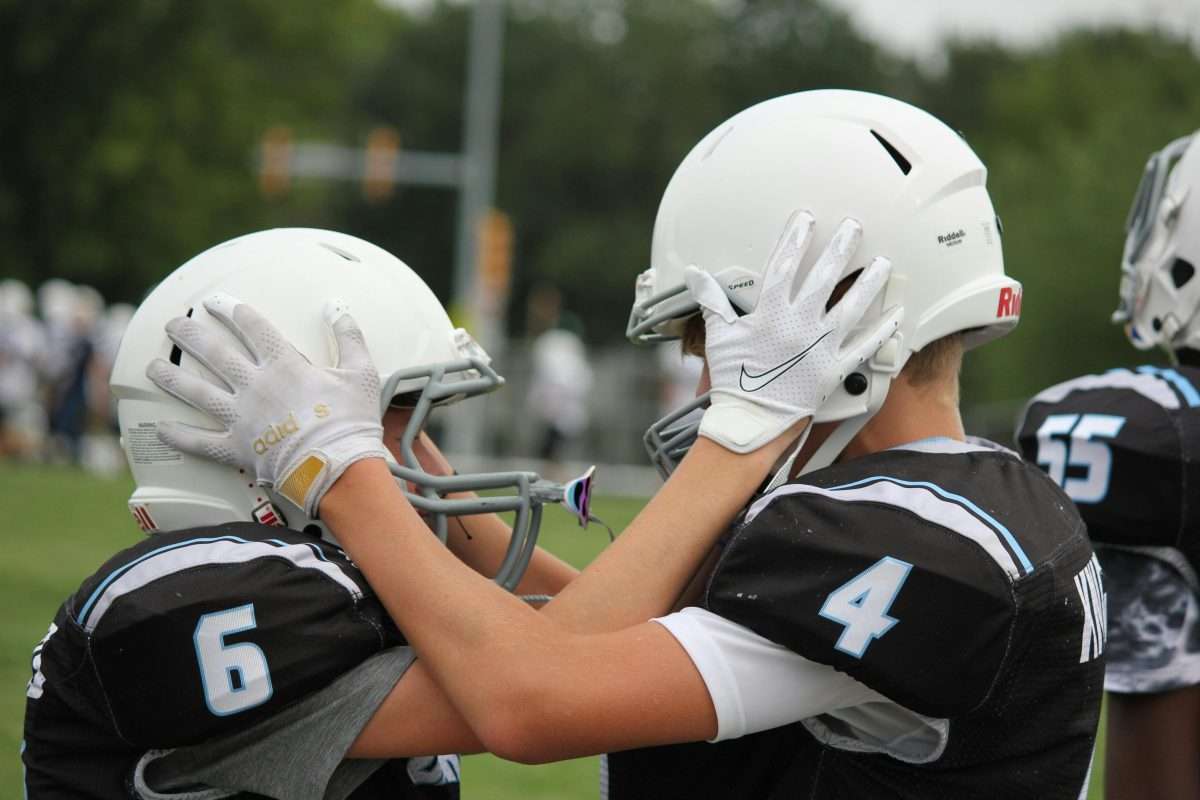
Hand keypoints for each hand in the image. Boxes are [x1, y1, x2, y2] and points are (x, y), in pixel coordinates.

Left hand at [146, 294, 388, 516]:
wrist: (338, 467)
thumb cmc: (352, 421)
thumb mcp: (361, 373)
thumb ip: (349, 337)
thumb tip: (338, 307)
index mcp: (284, 364)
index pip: (252, 327)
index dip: (231, 310)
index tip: (214, 302)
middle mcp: (255, 385)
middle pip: (214, 353)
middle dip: (190, 335)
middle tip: (172, 325)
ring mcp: (242, 417)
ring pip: (197, 391)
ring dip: (172, 377)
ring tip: (152, 366)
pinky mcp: (237, 447)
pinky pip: (200, 441)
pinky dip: (179, 436)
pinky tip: (161, 428)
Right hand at [684, 212, 900, 452]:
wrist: (751, 421)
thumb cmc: (733, 381)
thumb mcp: (719, 336)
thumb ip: (711, 300)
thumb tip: (695, 274)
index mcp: (770, 314)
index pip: (784, 266)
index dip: (795, 239)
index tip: (805, 220)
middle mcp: (799, 325)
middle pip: (824, 278)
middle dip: (840, 248)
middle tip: (853, 228)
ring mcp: (820, 347)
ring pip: (851, 307)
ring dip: (869, 283)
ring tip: (883, 263)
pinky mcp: (835, 369)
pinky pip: (863, 346)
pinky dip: (881, 331)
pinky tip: (895, 314)